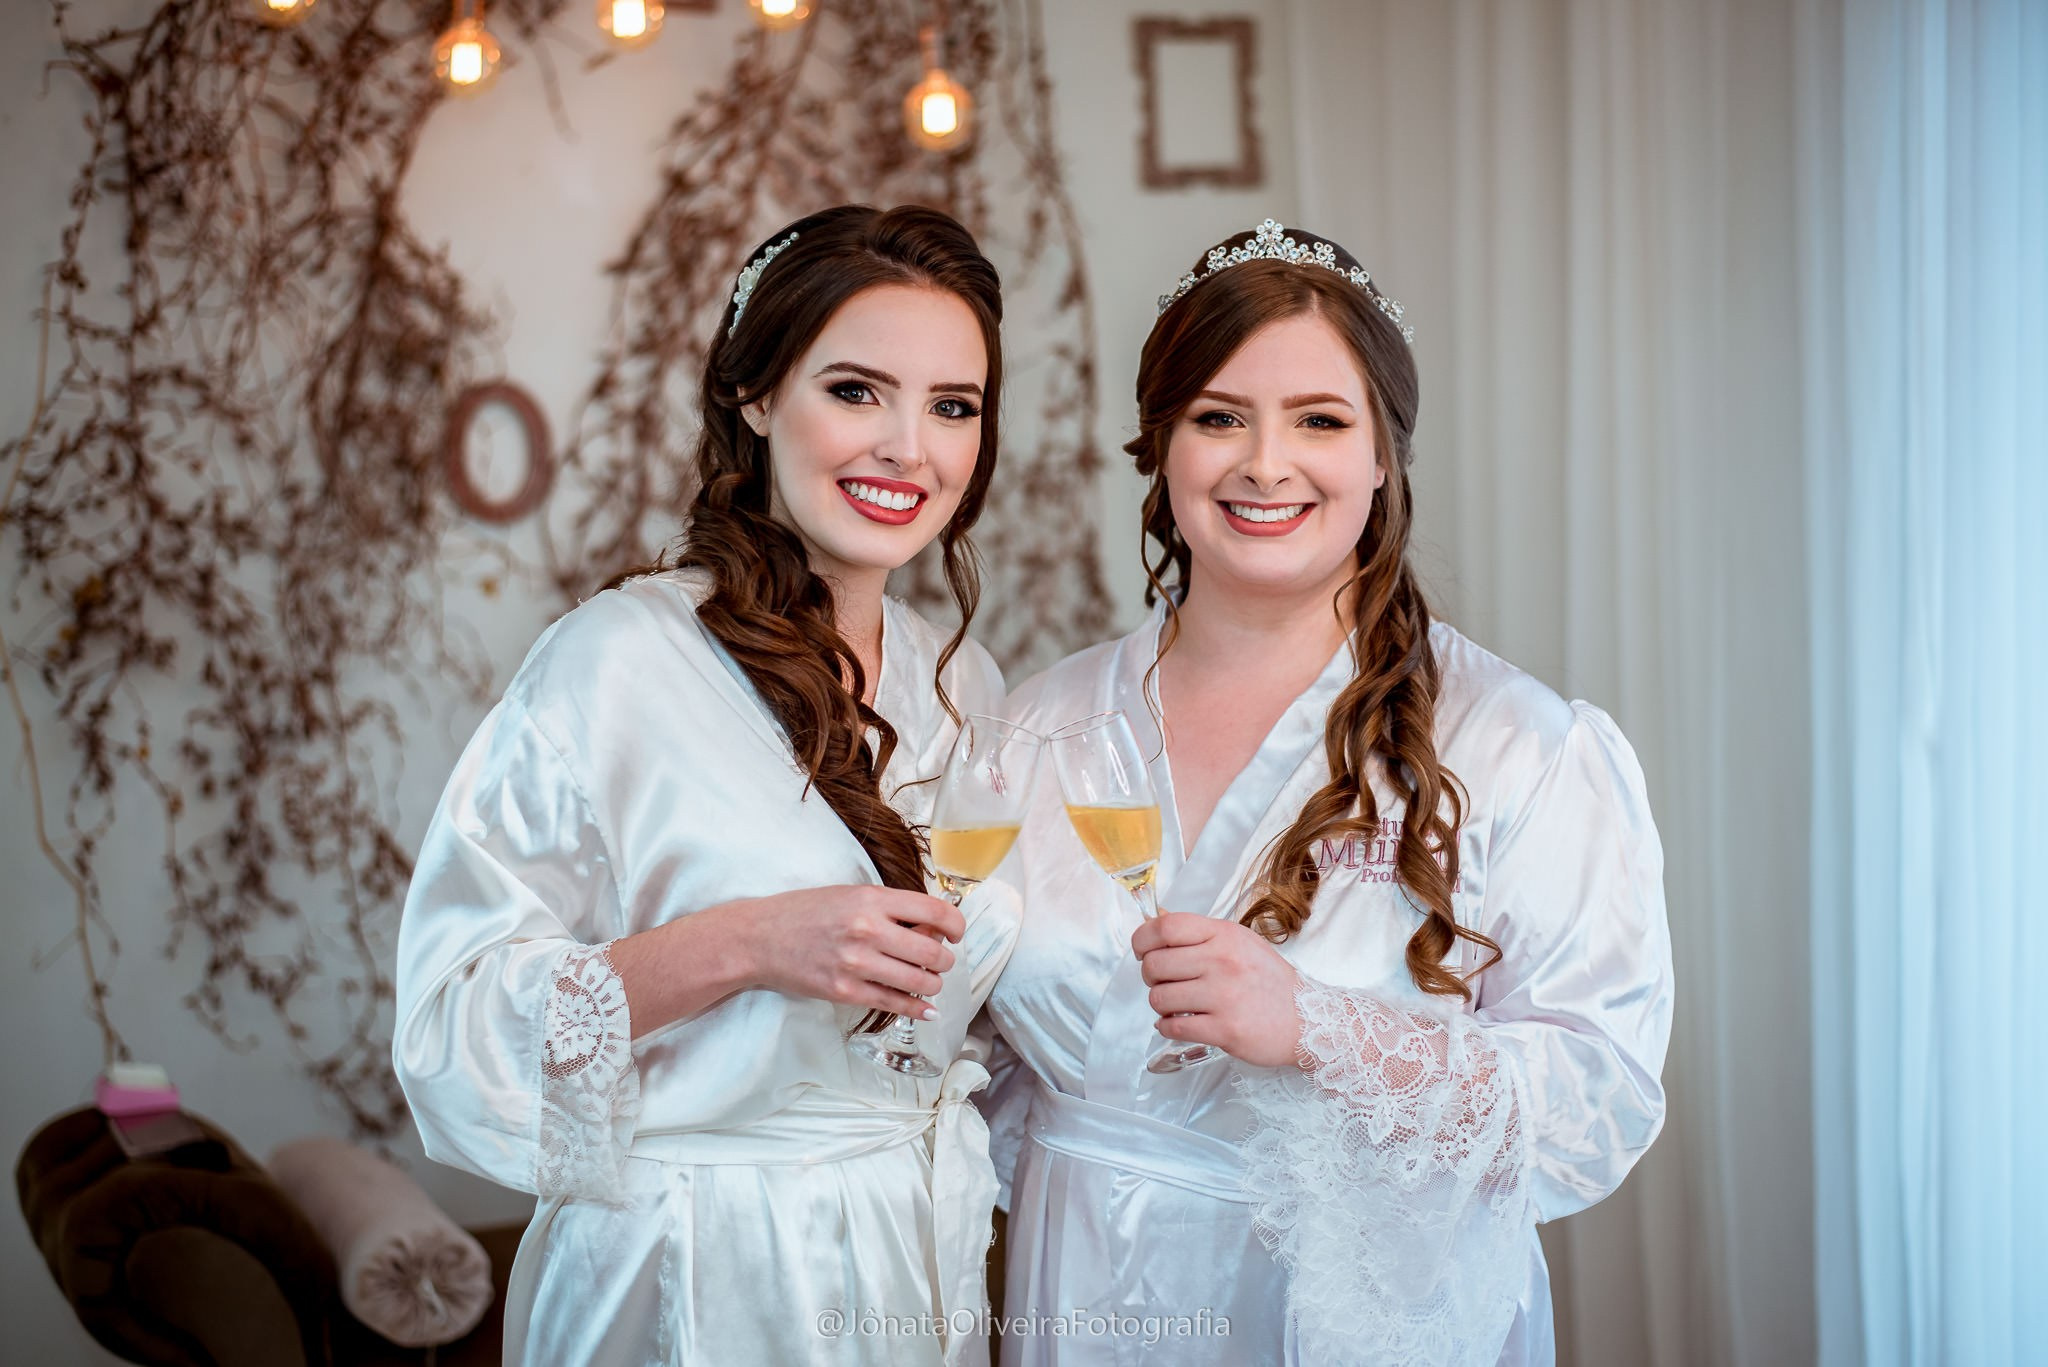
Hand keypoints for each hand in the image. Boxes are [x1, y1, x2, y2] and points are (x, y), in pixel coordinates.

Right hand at [739, 884, 964, 1019]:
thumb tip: (932, 927)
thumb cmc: (807, 912)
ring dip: (933, 984)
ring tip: (928, 981)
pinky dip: (917, 1008)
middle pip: (933, 951)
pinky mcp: (846, 992)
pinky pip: (895, 1004)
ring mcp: (857, 964)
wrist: (761, 938)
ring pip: (920, 981)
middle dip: (945, 959)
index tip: (957, 932)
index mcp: (872, 899)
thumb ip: (890, 908)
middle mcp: (868, 930)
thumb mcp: (851, 895)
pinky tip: (925, 1009)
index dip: (956, 924)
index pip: (935, 911)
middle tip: (939, 960)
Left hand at [1133, 912, 1303, 1067]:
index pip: (1165, 927)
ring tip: (1177, 1006)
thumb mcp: (1239, 943)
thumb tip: (1156, 921)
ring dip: (1160, 1005)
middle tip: (1164, 982)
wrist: (1308, 1019)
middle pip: (1154, 964)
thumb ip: (1200, 934)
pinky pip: (1172, 1027)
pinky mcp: (1225, 1029)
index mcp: (1224, 935)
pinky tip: (1180, 1023)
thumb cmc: (1269, 981)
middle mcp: (1222, 961)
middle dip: (1150, 976)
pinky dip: (1167, 1027)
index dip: (1142, 939)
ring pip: (1159, 998)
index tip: (1142, 951)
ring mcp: (1223, 996)